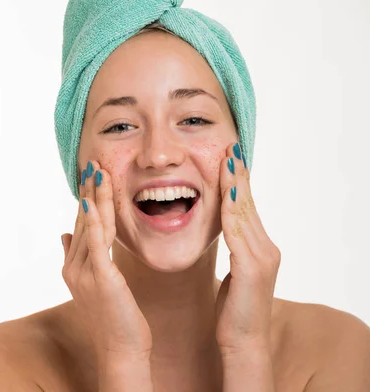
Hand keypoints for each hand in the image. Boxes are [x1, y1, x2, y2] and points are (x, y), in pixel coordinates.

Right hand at [61, 160, 151, 360]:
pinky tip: (91, 204)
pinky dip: (93, 224)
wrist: (120, 349)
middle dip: (88, 192)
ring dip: (93, 199)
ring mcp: (84, 274)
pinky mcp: (100, 280)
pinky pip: (96, 246)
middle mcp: (74, 267)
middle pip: (83, 222)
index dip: (85, 200)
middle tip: (92, 164)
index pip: (81, 226)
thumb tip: (64, 234)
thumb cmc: (113, 318)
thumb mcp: (94, 284)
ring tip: (96, 173)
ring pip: (89, 228)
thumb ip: (78, 257)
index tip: (90, 177)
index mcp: (73, 266)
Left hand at [215, 143, 280, 352]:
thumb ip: (234, 251)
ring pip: (245, 214)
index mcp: (259, 249)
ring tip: (228, 161)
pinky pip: (238, 234)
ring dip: (236, 186)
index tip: (229, 158)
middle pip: (248, 204)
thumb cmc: (233, 310)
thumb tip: (223, 231)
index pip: (247, 208)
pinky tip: (226, 196)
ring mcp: (262, 258)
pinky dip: (231, 213)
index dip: (239, 182)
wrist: (243, 341)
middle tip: (230, 148)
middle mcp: (266, 248)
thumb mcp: (234, 274)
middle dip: (239, 175)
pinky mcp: (253, 269)